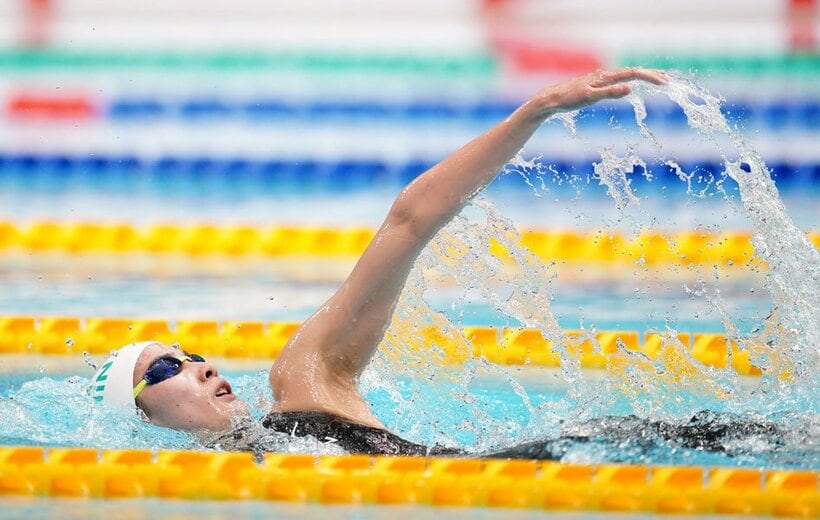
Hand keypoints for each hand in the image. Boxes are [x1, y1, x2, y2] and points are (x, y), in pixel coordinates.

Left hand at [532, 67, 666, 116]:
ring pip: (626, 75)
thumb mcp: (590, 97)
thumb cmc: (569, 99)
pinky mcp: (597, 84)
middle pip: (632, 72)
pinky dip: (630, 80)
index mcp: (606, 76)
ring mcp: (601, 79)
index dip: (650, 77)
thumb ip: (610, 92)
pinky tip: (631, 84)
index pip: (633, 74)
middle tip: (667, 80)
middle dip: (650, 75)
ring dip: (642, 76)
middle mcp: (605, 75)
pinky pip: (618, 80)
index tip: (664, 83)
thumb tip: (630, 88)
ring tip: (656, 78)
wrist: (552, 99)